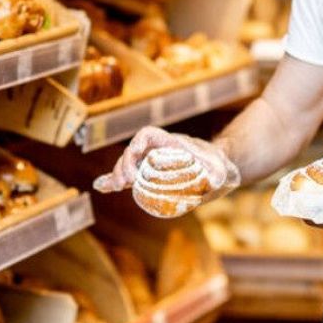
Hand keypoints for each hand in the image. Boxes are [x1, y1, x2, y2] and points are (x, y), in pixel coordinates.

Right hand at [93, 126, 240, 203]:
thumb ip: (217, 175)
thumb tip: (214, 181)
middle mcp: (159, 150)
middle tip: (123, 183)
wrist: (218, 168)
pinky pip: (130, 176)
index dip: (137, 143)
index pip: (148, 135)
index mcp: (172, 144)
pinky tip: (102, 187)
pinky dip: (115, 180)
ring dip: (118, 173)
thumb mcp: (220, 171)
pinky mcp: (151, 176)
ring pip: (130, 163)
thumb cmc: (219, 166)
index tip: (134, 157)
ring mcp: (153, 163)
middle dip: (124, 163)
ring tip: (114, 187)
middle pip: (134, 150)